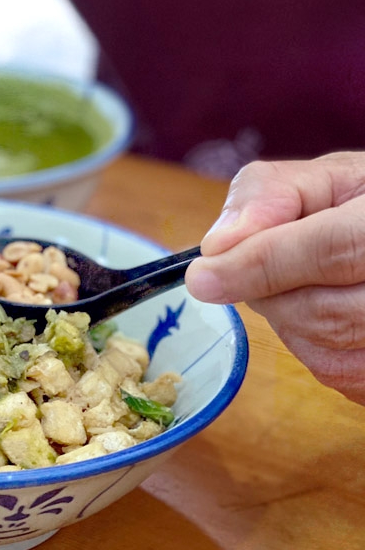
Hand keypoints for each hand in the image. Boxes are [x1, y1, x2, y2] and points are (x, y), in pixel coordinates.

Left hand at [185, 151, 364, 404]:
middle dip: (268, 290)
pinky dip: (308, 343)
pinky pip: (334, 371)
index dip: (258, 267)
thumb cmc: (364, 202)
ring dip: (286, 317)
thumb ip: (270, 194)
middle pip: (321, 310)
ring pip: (323, 346)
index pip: (330, 251)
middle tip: (259, 266)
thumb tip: (219, 244)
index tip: (201, 277)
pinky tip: (320, 308)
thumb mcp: (327, 178)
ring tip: (301, 281)